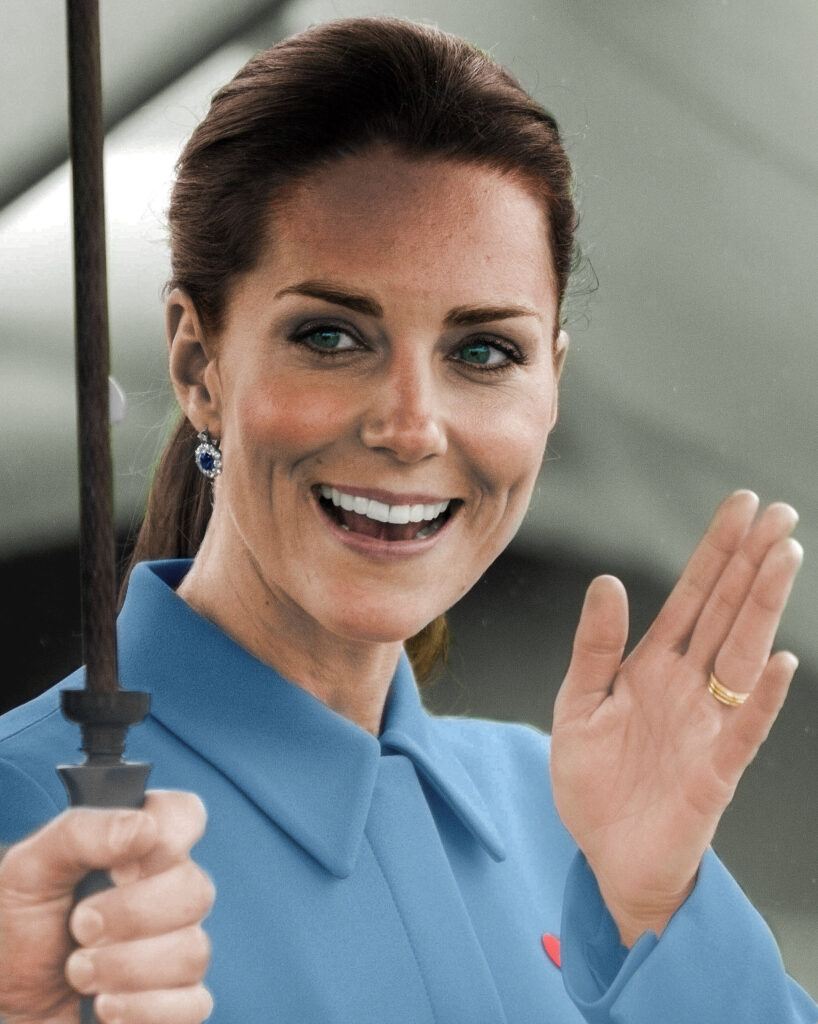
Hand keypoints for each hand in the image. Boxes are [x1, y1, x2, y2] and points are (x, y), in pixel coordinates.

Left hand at [0, 790, 213, 1023]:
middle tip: (80, 926)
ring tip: (79, 972)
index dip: (166, 838)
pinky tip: (105, 1006)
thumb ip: (84, 833)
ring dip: (124, 968)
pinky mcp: (178, 1001)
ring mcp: (177, 947)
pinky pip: (193, 1004)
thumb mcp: (31, 869)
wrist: (4, 1002)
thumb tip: (145, 828)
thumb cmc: (19, 927)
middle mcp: (167, 892)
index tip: (119, 867)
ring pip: (192, 952)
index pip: (186, 815)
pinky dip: (141, 1009)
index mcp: (139, 848)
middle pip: (196, 890)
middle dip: (131, 916)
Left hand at [550, 491, 801, 945]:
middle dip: (750, 562)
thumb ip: (595, 647)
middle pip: (726, 613)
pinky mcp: (715, 771)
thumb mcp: (578, 705)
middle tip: (779, 511)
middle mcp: (688, 686)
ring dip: (762, 608)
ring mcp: (706, 725)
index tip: (740, 505)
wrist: (607, 857)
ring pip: (741, 655)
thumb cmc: (595, 783)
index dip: (716, 552)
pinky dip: (760, 699)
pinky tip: (777, 662)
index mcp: (652, 666)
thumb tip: (607, 580)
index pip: (692, 597)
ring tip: (784, 557)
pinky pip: (742, 730)